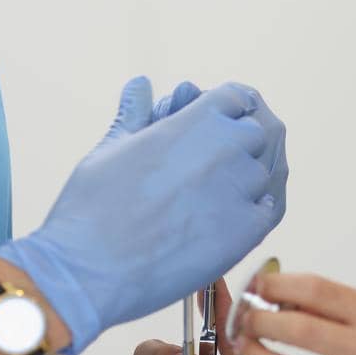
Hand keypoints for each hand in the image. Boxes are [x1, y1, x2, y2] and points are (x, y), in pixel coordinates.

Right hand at [0, 76, 289, 354]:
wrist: (88, 270)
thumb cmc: (91, 209)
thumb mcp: (111, 148)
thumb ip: (136, 114)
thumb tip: (140, 85)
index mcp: (196, 121)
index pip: (238, 98)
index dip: (231, 111)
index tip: (221, 127)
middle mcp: (226, 147)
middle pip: (257, 133)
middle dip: (240, 145)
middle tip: (211, 169)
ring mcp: (240, 188)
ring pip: (264, 173)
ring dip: (245, 181)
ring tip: (207, 201)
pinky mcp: (247, 229)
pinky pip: (267, 209)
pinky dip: (252, 213)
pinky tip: (224, 221)